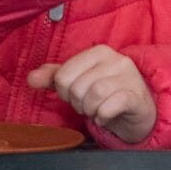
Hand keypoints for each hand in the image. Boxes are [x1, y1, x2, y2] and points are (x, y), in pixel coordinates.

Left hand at [28, 45, 157, 143]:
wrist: (139, 111)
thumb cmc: (107, 94)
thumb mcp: (79, 82)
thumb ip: (55, 77)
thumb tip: (31, 78)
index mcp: (99, 52)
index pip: (64, 74)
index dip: (64, 92)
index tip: (77, 95)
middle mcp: (116, 60)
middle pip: (77, 86)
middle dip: (78, 103)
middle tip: (89, 105)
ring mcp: (129, 77)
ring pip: (94, 95)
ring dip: (90, 110)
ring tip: (97, 110)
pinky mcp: (137, 97)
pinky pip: (110, 106)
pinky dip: (102, 116)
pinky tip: (106, 117)